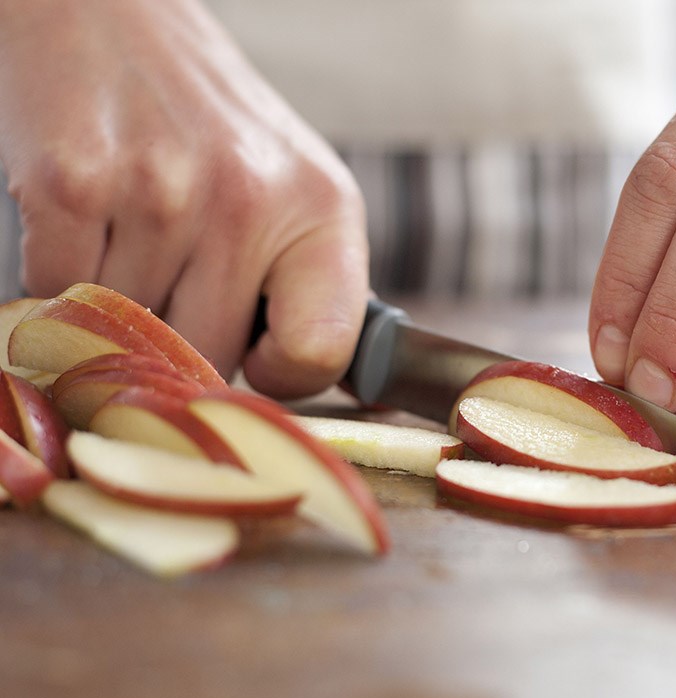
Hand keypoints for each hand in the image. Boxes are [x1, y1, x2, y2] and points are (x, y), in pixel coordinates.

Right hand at [0, 0, 367, 397]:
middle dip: (184, 329)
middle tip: (175, 261)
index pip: (320, 355)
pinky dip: (62, 274)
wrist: (108, 13)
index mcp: (322, 209)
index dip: (279, 372)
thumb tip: (281, 389)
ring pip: (129, 334)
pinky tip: (87, 215)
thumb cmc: (212, 126)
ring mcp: (159, 188)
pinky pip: (60, 297)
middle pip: (207, 356)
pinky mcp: (69, 182)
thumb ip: (305, 293)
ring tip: (132, 222)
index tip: (256, 349)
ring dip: (121, 299)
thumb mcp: (296, 196)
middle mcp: (248, 198)